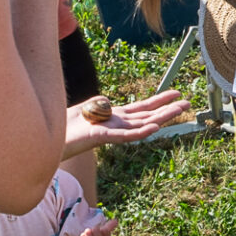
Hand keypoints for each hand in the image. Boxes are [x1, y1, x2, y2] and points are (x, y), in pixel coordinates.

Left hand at [63, 90, 191, 158]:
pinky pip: (123, 136)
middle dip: (168, 109)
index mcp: (114, 117)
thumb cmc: (63, 128)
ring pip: (141, 125)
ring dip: (162, 118)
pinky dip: (139, 132)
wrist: (47, 141)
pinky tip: (154, 128)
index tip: (176, 94)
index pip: (141, 108)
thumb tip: (107, 102)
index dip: (159, 101)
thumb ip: (97, 106)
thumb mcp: (84, 110)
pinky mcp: (100, 137)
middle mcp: (116, 124)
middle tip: (188, 103)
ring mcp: (110, 131)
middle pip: (147, 115)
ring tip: (179, 110)